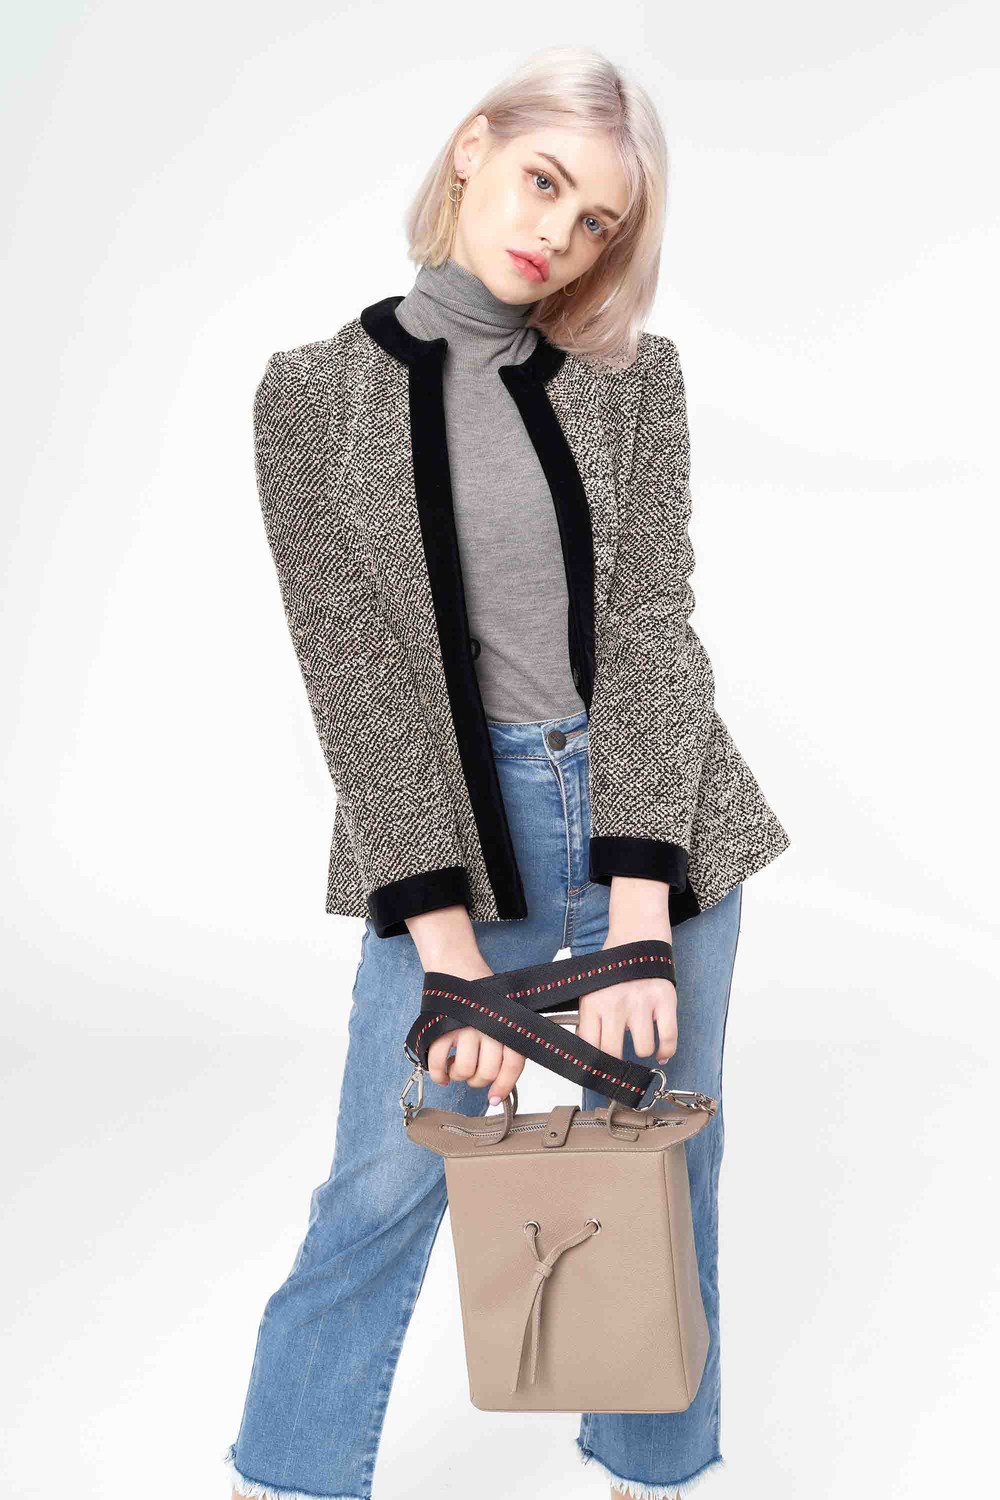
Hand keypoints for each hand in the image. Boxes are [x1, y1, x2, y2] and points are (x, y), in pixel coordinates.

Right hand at [423, 952, 526, 1105]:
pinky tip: (440, 1074)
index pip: (512, 1065)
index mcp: (506, 1026)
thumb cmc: (481, 995)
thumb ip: (505, 1044)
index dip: (504, 1086)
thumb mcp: (502, 1016)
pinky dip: (437, 1074)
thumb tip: (500, 1081)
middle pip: (486, 1072)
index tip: (494, 1098)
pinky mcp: (442, 1027)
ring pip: (464, 1070)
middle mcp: (489, 1027)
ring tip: (456, 1068)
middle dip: (477, 1080)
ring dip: (457, 1075)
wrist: (458, 967)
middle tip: (472, 1075)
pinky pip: (437, 1062)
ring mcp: (465, 1028)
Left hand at [576, 938, 677, 1063]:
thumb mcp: (590, 991)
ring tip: (641, 1041)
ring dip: (643, 1050)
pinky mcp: (665, 1001)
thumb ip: (587, 1020)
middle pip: (614, 1053)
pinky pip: (669, 1038)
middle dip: (618, 1061)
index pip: (590, 1047)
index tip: (599, 1068)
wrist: (637, 935)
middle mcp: (615, 1005)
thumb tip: (587, 1054)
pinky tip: (661, 1052)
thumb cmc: (614, 967)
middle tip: (621, 1056)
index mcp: (593, 1003)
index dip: (594, 1063)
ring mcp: (642, 1003)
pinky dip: (666, 1051)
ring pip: (643, 1049)